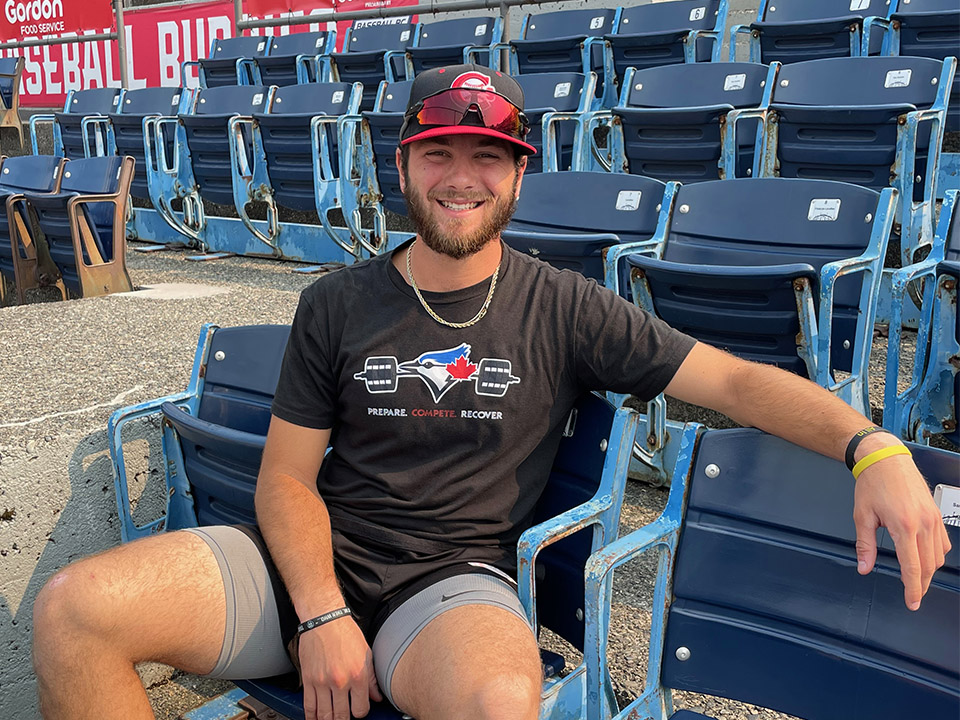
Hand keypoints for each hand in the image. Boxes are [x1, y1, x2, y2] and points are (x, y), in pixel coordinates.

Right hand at [298, 617, 382, 719]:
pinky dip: (311, 716)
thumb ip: (372, 678)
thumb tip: (376, 696)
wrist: (324, 619)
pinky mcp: (308, 679)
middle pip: (341, 716)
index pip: (360, 709)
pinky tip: (315, 718)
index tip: (358, 710)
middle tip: (344, 717)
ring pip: (324, 715)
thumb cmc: (345, 633)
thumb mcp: (366, 653)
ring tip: (331, 718)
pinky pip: (308, 706)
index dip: (360, 713)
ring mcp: (322, 682)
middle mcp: (340, 681)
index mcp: (358, 675)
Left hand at [853, 452, 950, 609]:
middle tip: (913, 596)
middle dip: (921, 585)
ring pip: (938, 556)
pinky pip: (943, 542)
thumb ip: (864, 545)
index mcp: (904, 526)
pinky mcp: (937, 515)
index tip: (912, 603)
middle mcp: (923, 523)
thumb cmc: (872, 484)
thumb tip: (864, 567)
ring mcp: (933, 519)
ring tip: (916, 579)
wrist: (886, 460)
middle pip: (928, 566)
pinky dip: (936, 555)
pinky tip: (925, 558)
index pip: (912, 567)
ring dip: (929, 571)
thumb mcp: (862, 515)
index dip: (913, 589)